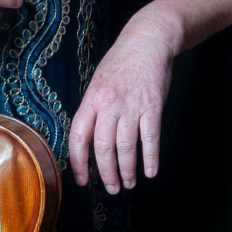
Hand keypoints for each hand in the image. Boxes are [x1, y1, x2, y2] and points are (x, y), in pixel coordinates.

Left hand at [69, 29, 174, 192]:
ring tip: (129, 184)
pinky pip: (150, 139)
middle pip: (103, 147)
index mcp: (91, 99)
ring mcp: (131, 107)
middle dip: (106, 173)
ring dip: (127, 171)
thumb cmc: (120, 62)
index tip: (81, 178)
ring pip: (126, 148)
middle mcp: (109, 105)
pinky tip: (150, 172)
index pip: (78, 136)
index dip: (78, 161)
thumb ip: (94, 108)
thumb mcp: (98, 82)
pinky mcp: (152, 108)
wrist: (146, 42)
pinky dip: (151, 159)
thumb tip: (90, 136)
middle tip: (111, 188)